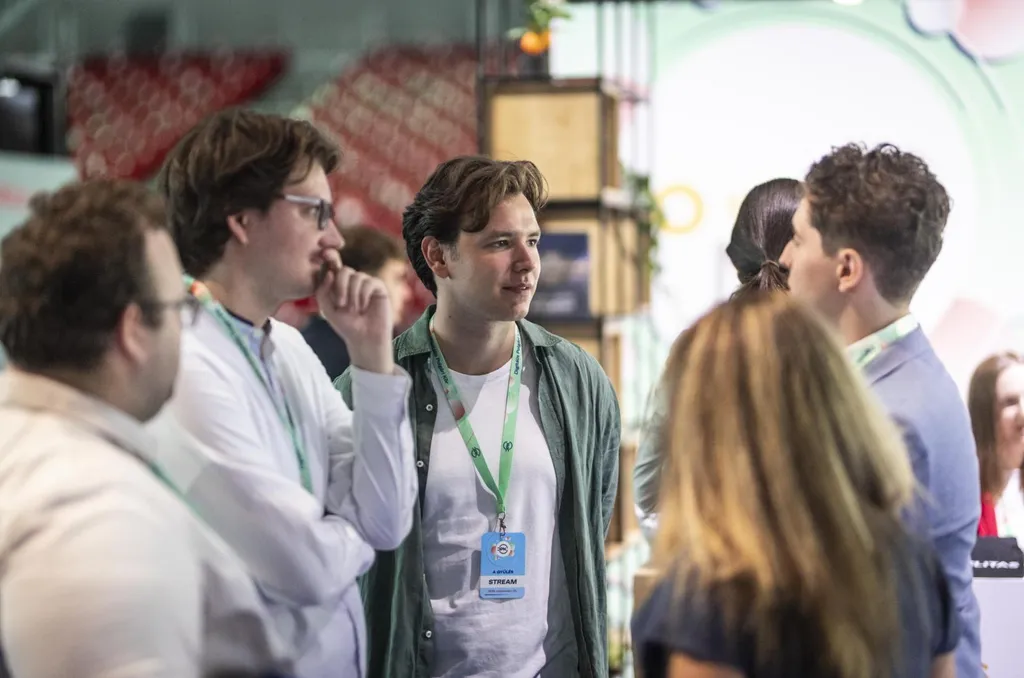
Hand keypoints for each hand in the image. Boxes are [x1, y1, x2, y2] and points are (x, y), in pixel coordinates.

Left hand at [316, 249, 394, 374]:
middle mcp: (353, 281)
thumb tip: (330, 271)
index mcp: (339, 283)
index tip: (325, 253)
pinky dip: (363, 295)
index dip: (330, 257)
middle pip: (344, 270)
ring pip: (356, 277)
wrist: (363, 338)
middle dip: (340, 287)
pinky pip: (369, 283)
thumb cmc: (345, 325)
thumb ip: (322, 290)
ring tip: (354, 310)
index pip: (334, 266)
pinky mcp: (379, 287)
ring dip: (352, 295)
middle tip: (341, 305)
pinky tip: (363, 307)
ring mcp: (366, 283)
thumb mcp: (327, 308)